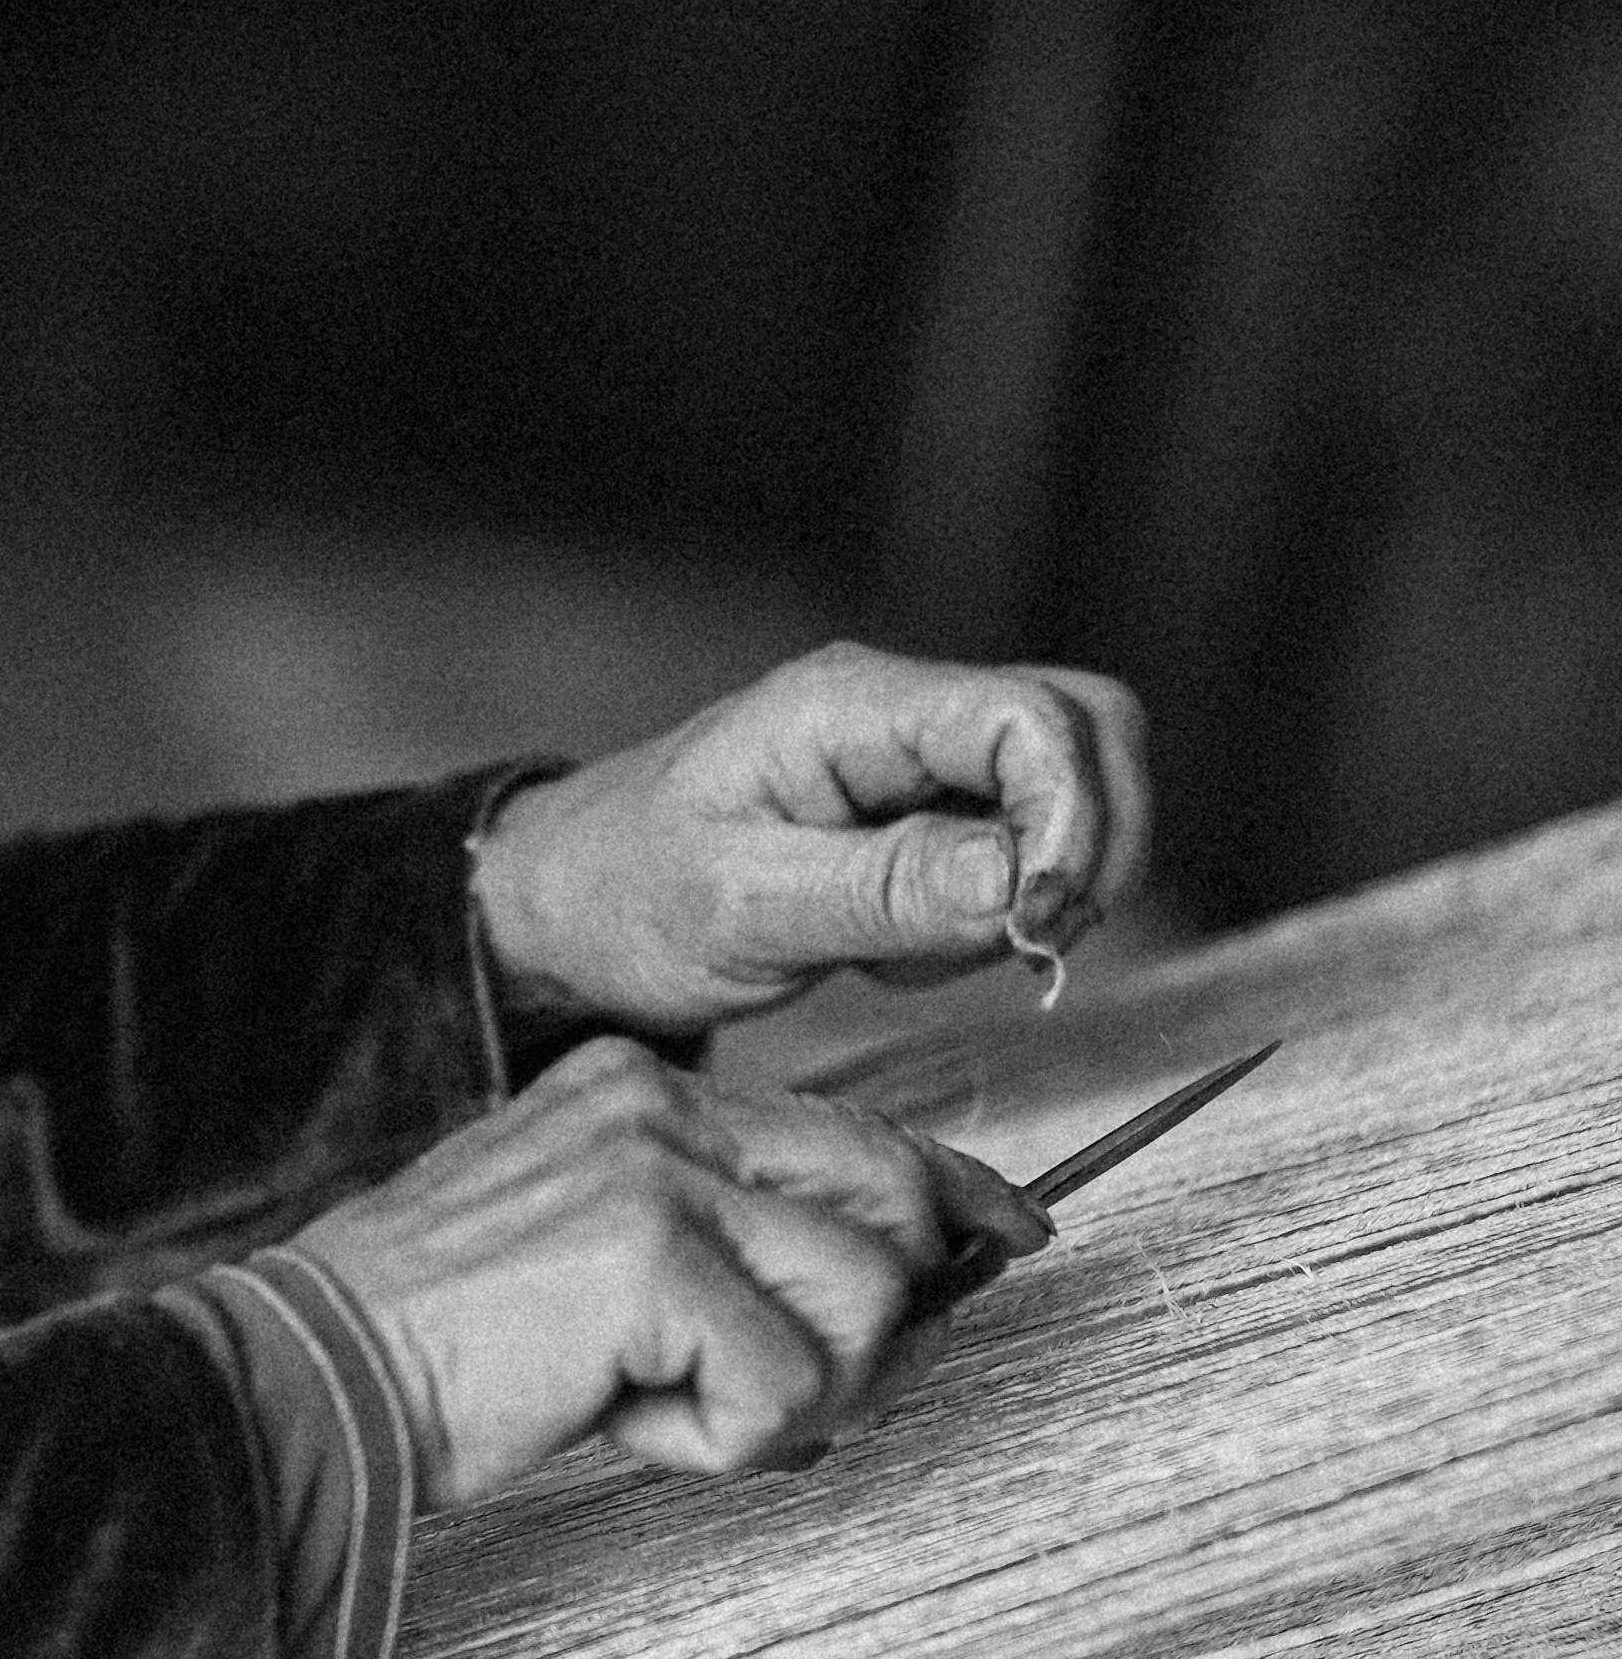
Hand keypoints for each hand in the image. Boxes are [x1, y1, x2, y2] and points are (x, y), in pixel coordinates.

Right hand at [295, 1040, 1047, 1506]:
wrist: (324, 1369)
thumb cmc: (457, 1337)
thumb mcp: (599, 1245)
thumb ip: (723, 1232)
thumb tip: (893, 1282)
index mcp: (641, 1086)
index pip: (849, 1123)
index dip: (950, 1188)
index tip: (1016, 1229)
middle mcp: (658, 1102)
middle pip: (891, 1190)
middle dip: (882, 1318)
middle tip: (791, 1392)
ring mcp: (657, 1170)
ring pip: (862, 1300)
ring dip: (790, 1398)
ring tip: (660, 1401)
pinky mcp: (653, 1258)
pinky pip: (790, 1388)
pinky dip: (723, 1441)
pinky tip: (623, 1418)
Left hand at [470, 642, 1149, 1036]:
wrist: (570, 905)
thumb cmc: (630, 895)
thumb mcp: (746, 906)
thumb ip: (888, 889)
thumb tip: (1023, 879)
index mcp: (849, 706)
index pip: (1037, 717)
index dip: (1074, 820)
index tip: (1036, 924)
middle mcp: (896, 711)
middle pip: (1087, 729)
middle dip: (1088, 847)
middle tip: (1017, 945)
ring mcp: (915, 756)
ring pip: (1069, 793)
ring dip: (1040, 889)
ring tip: (914, 952)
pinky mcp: (921, 809)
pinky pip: (1021, 846)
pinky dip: (1000, 912)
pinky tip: (902, 949)